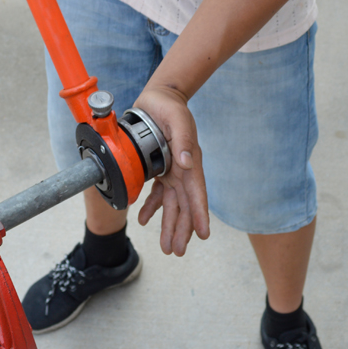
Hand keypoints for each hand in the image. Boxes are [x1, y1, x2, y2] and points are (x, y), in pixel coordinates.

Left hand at [134, 86, 209, 255]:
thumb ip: (183, 141)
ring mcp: (171, 171)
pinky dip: (151, 207)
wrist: (159, 97)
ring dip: (168, 225)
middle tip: (177, 251)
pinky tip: (144, 219)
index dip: (199, 214)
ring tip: (166, 247)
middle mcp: (182, 170)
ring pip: (171, 205)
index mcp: (190, 160)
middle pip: (184, 206)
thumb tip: (186, 164)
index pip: (196, 193)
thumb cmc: (170, 107)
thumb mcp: (178, 120)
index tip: (203, 234)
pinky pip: (157, 193)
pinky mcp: (159, 168)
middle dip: (181, 229)